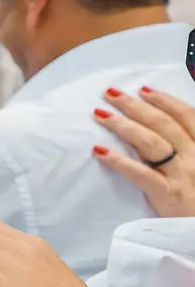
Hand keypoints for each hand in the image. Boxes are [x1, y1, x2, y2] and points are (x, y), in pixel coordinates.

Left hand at [95, 86, 194, 217]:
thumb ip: (188, 150)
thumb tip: (163, 132)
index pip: (187, 117)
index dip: (165, 101)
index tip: (144, 90)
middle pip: (163, 125)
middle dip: (136, 106)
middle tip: (111, 94)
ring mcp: (183, 177)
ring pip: (150, 143)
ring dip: (123, 125)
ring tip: (101, 114)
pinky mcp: (169, 196)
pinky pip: (141, 174)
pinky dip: (120, 161)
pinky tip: (100, 151)